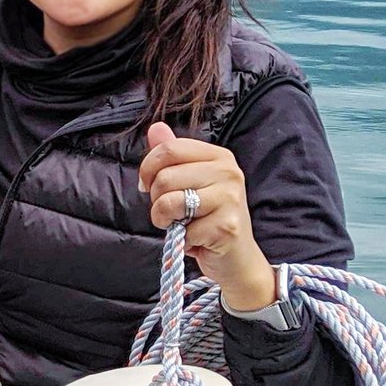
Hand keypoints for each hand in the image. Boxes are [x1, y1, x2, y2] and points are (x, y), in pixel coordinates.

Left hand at [139, 120, 277, 313]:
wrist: (237, 258)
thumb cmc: (209, 219)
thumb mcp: (190, 182)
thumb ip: (172, 156)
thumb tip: (155, 127)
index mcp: (218, 156)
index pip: (169, 149)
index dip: (148, 168)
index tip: (148, 185)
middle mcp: (228, 172)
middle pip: (164, 177)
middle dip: (156, 199)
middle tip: (171, 212)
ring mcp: (230, 199)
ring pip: (169, 201)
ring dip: (164, 220)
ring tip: (179, 224)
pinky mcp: (227, 226)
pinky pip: (182, 231)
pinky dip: (181, 240)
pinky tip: (196, 240)